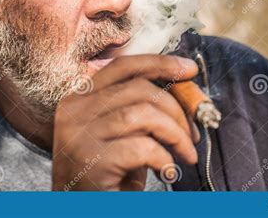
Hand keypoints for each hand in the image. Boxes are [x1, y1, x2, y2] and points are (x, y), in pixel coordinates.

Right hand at [52, 55, 198, 190]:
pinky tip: (167, 171)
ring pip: (143, 114)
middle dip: (176, 108)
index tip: (188, 69)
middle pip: (138, 89)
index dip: (159, 63)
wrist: (82, 211)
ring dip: (176, 133)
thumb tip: (183, 91)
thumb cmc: (107, 176)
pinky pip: (142, 148)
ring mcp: (79, 135)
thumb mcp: (120, 135)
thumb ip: (140, 109)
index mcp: (79, 99)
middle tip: (193, 132)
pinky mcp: (91, 161)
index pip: (122, 67)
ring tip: (186, 153)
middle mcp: (74, 112)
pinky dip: (164, 158)